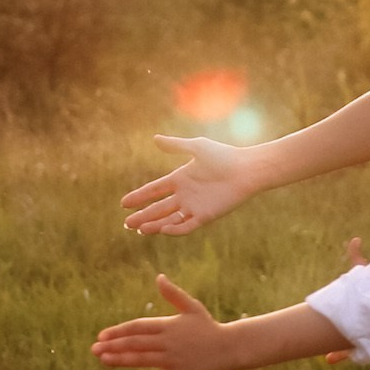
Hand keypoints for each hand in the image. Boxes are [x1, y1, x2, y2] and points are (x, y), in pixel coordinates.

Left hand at [93, 275, 237, 369]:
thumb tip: (158, 277)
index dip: (119, 331)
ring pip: (143, 361)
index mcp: (168, 325)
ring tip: (104, 362)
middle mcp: (168, 342)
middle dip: (113, 346)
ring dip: (122, 362)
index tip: (101, 336)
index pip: (138, 327)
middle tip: (94, 350)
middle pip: (136, 344)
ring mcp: (174, 360)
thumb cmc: (210, 326)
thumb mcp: (192, 307)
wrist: (232, 347)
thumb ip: (173, 294)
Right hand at [121, 136, 259, 237]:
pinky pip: (187, 226)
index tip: (123, 203)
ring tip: (140, 230)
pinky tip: (163, 229)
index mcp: (180, 178)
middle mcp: (185, 194)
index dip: (139, 197)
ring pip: (169, 219)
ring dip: (155, 225)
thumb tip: (155, 139)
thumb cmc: (224, 156)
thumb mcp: (197, 147)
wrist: (246, 169)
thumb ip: (176, 146)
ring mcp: (194, 207)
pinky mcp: (206, 216)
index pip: (154, 190)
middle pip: (158, 208)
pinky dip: (175, 229)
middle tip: (126, 224)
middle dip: (142, 216)